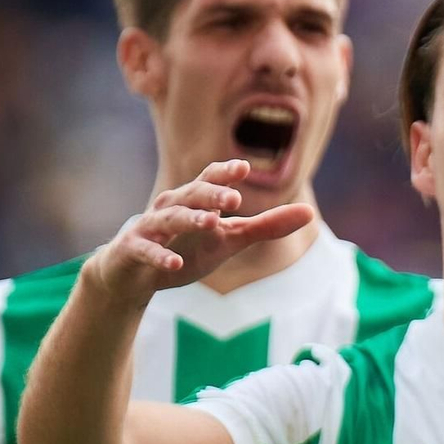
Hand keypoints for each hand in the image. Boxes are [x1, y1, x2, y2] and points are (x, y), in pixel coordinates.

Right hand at [85, 159, 314, 301]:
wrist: (133, 276)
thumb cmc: (185, 249)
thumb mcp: (228, 240)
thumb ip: (266, 226)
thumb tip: (310, 213)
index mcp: (194, 199)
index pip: (210, 179)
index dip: (225, 173)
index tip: (245, 167)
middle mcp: (171, 206)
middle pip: (192, 193)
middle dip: (211, 194)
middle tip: (234, 199)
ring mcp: (150, 227)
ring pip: (169, 218)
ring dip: (189, 219)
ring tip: (211, 224)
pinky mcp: (132, 250)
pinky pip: (146, 251)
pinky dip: (159, 256)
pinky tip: (174, 265)